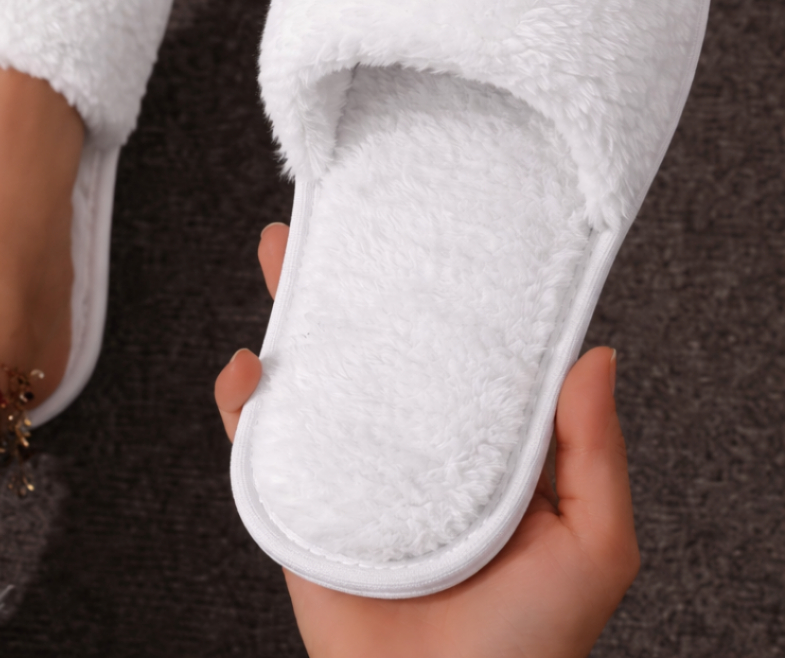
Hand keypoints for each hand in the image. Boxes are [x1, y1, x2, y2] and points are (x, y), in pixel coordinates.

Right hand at [215, 223, 639, 657]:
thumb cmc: (528, 648)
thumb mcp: (590, 545)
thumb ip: (595, 453)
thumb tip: (595, 352)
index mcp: (477, 443)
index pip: (457, 349)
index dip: (445, 292)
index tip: (435, 235)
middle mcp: (412, 444)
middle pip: (376, 346)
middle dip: (354, 282)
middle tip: (340, 222)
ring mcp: (352, 470)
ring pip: (314, 377)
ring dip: (294, 315)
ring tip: (285, 257)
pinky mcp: (303, 505)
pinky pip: (260, 445)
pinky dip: (242, 403)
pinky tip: (249, 369)